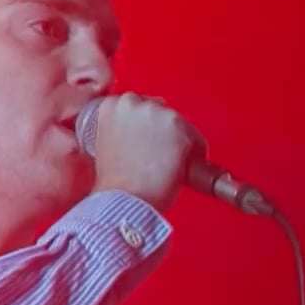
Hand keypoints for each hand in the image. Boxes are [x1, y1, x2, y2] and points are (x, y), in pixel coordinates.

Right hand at [87, 93, 202, 211]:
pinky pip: (196, 138)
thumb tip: (144, 132)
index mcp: (111, 106)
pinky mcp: (177, 126)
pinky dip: (196, 152)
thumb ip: (123, 131)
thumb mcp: (108, 145)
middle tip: (161, 153)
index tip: (150, 139)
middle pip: (160, 110)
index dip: (146, 126)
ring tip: (172, 163)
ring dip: (179, 140)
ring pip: (179, 123)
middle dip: (163, 130)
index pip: (138, 106)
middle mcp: (133, 103)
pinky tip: (185, 168)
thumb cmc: (116, 183)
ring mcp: (156, 113)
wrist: (124, 200)